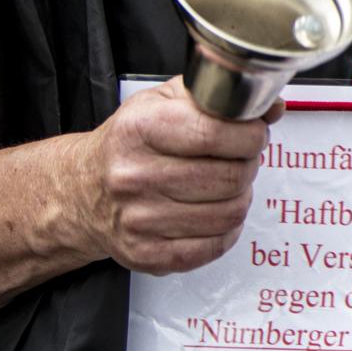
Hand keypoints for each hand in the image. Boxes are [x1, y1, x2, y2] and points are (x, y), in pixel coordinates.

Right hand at [69, 77, 270, 274]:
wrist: (80, 190)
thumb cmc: (130, 143)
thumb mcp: (162, 102)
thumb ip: (218, 96)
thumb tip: (271, 107)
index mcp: (139, 130)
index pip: (217, 133)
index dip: (250, 134)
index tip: (252, 134)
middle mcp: (134, 176)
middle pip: (231, 176)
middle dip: (247, 165)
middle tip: (237, 160)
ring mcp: (139, 220)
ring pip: (231, 213)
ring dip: (239, 197)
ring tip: (223, 185)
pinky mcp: (146, 254)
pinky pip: (214, 246)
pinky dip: (226, 230)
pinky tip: (212, 213)